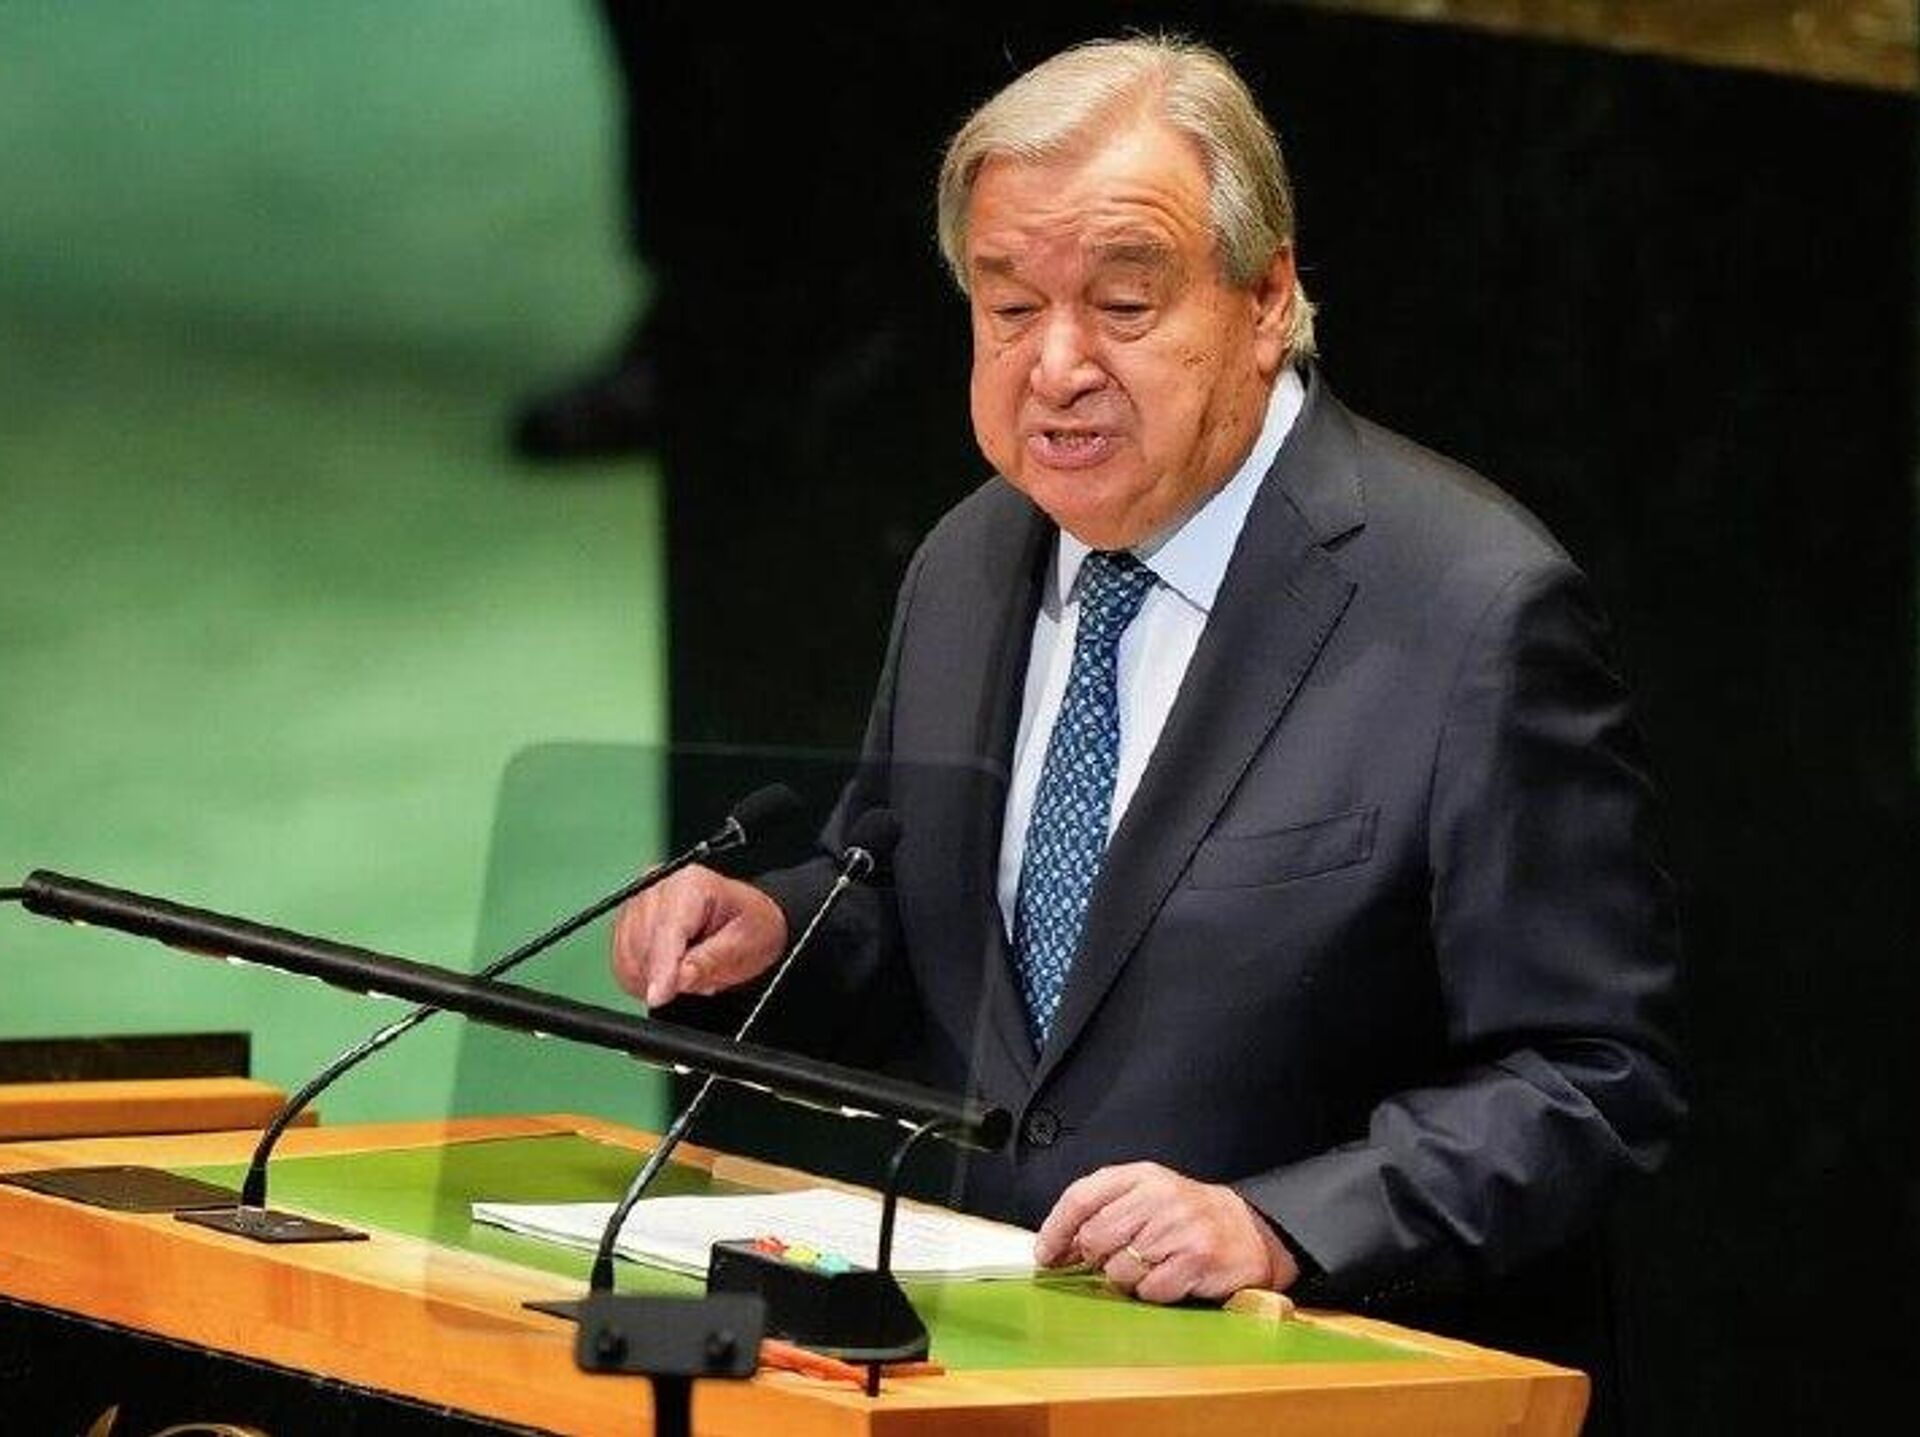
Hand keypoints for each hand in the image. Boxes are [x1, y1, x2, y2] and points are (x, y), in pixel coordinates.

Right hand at [609, 865, 788, 1008]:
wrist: (746, 920)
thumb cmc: (750, 926)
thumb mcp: (745, 946)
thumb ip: (710, 962)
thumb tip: (678, 978)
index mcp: (691, 884)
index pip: (667, 930)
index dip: (660, 967)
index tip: (658, 997)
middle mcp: (656, 886)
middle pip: (643, 946)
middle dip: (668, 974)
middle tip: (702, 974)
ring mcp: (636, 903)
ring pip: (628, 958)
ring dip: (655, 977)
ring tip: (690, 967)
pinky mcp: (625, 922)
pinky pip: (622, 964)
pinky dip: (644, 977)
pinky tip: (670, 969)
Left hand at [1033, 1162, 1300, 1303]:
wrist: (1248, 1231)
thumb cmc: (1186, 1217)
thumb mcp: (1145, 1198)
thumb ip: (1103, 1212)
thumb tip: (1057, 1248)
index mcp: (1139, 1176)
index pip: (1081, 1197)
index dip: (1056, 1229)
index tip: (1045, 1255)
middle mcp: (1158, 1196)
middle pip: (1096, 1238)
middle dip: (1097, 1260)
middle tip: (1115, 1261)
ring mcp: (1178, 1227)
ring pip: (1119, 1270)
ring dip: (1128, 1279)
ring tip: (1153, 1266)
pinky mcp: (1196, 1258)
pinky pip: (1150, 1290)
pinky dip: (1155, 1292)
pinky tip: (1172, 1277)